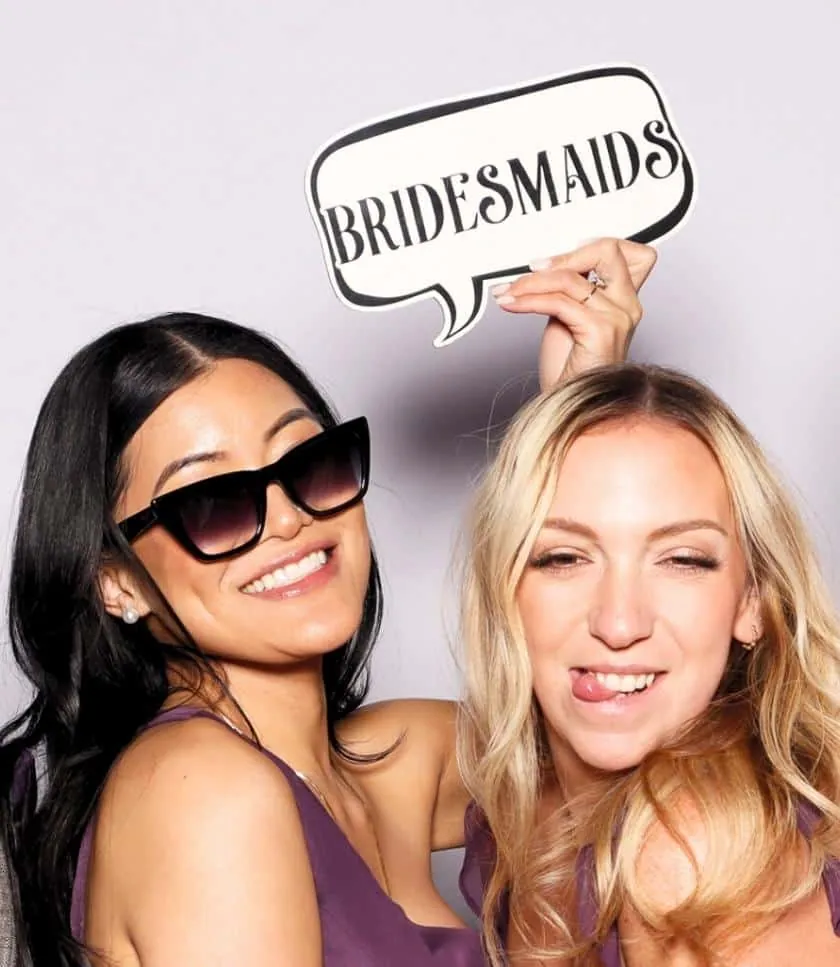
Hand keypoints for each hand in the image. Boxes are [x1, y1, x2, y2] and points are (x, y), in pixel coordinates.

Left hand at [491, 238, 657, 389]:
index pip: (628, 251)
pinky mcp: (601, 331)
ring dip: (529, 283)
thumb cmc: (569, 367)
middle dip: (563, 256)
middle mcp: (628, 305)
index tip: (558, 261)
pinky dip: (528, 300)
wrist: (570, 405)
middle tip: (531, 270)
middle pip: (608, 250)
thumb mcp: (569, 317)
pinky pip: (558, 302)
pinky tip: (510, 304)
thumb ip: (570, 290)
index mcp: (625, 299)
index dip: (592, 246)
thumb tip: (548, 264)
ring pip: (570, 278)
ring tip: (507, 292)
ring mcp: (618, 318)